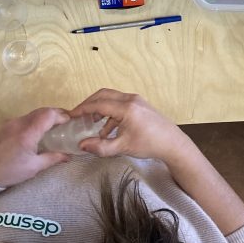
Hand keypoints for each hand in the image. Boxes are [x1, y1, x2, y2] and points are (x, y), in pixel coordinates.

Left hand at [0, 108, 71, 187]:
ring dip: (46, 117)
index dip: (62, 115)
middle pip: (43, 110)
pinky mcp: (6, 124)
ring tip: (55, 128)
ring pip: (34, 113)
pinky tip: (39, 131)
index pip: (49, 114)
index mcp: (28, 133)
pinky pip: (26, 118)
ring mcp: (12, 122)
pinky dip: (36, 120)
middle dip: (56, 114)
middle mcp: (20, 123)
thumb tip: (68, 156)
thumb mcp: (33, 167)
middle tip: (66, 124)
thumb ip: (52, 158)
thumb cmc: (8, 171)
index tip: (70, 122)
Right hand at [68, 89, 189, 161]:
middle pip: (103, 95)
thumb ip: (101, 146)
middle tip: (78, 116)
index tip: (71, 115)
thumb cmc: (149, 144)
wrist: (172, 143)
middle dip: (89, 104)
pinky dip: (110, 114)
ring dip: (100, 109)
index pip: (98, 104)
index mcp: (126, 107)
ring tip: (92, 124)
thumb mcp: (123, 147)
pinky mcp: (139, 105)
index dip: (82, 109)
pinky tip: (107, 130)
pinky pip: (119, 104)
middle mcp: (130, 99)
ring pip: (111, 98)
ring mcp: (136, 100)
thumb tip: (82, 145)